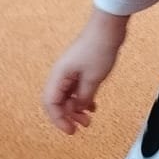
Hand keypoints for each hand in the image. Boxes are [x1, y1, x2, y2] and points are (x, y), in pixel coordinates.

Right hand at [42, 9, 127, 133]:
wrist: (108, 27)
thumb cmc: (99, 48)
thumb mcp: (93, 78)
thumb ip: (84, 97)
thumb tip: (79, 109)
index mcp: (59, 75)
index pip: (50, 103)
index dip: (58, 119)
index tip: (71, 130)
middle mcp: (61, 74)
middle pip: (57, 101)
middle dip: (67, 116)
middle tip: (81, 127)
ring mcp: (70, 71)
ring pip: (68, 96)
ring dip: (76, 109)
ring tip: (88, 120)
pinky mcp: (80, 68)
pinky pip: (77, 89)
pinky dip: (83, 99)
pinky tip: (93, 107)